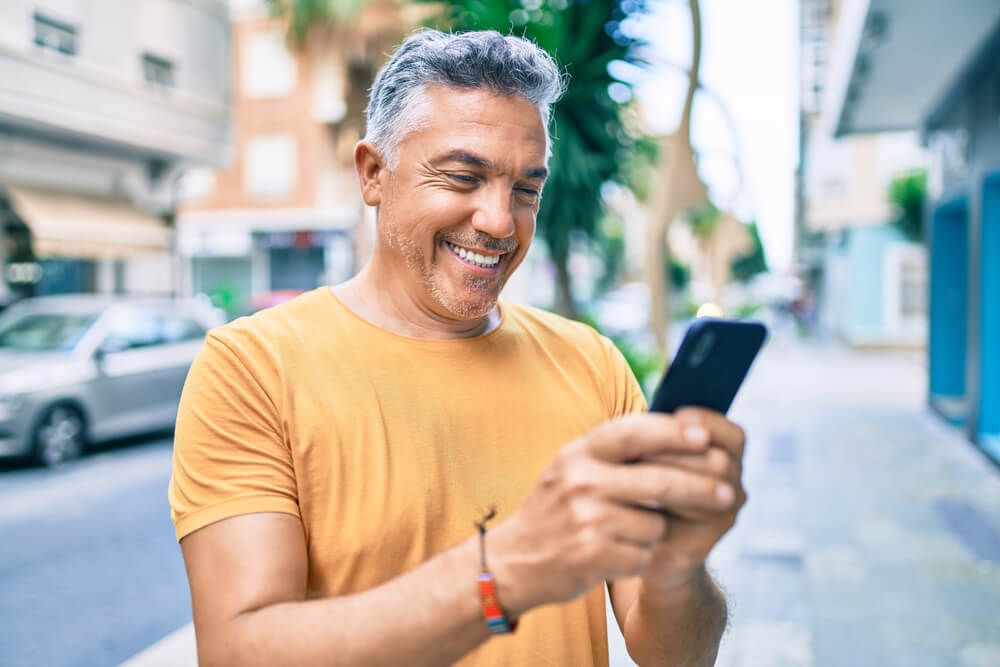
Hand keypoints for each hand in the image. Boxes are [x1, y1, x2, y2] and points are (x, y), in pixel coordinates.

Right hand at [487, 413, 738, 615]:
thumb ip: (613, 449)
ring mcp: (585, 518)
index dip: (674, 432)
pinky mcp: (592, 555)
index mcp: (578, 452)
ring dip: (654, 532)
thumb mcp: (572, 467)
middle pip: (659, 480)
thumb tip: (680, 429)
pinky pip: (643, 554)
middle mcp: (580, 480)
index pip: (633, 432)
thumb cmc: (556, 509)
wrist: (513, 561)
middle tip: (730, 494)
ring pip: (655, 523)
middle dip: (701, 488)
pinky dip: (639, 557)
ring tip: (626, 532)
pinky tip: (615, 554)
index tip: (706, 436)